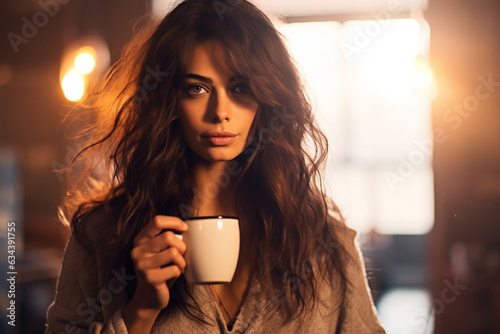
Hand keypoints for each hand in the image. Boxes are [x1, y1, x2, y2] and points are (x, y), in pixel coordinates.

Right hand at [123, 216, 187, 331]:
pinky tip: (174, 275)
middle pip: (168, 236)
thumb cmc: (160, 269)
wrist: (149, 297)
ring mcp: (142, 265)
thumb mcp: (160, 250)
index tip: (185, 228)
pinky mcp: (150, 278)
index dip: (174, 222)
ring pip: (173, 252)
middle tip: (182, 255)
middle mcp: (138, 250)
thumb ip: (167, 238)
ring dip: (182, 261)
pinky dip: (179, 272)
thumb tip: (185, 227)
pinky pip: (174, 269)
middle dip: (182, 245)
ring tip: (178, 266)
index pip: (157, 221)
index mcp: (140, 239)